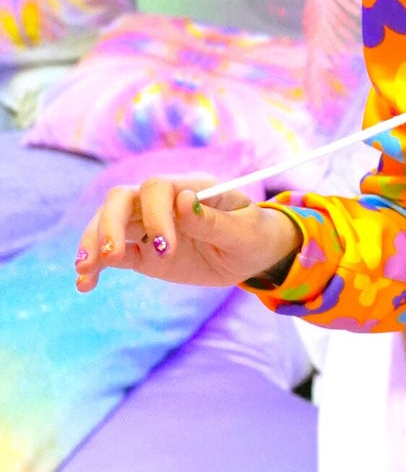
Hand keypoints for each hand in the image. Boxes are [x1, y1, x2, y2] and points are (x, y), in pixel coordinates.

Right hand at [74, 177, 301, 292]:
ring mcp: (149, 226)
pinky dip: (96, 265)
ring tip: (86, 270)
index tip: (166, 248)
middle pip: (122, 199)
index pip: (157, 188)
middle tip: (115, 256)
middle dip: (111, 224)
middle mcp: (164, 203)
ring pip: (109, 223)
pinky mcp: (143, 251)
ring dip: (94, 242)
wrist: (254, 254)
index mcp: (191, 189)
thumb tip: (182, 201)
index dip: (154, 215)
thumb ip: (213, 221)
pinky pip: (113, 253)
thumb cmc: (254, 236)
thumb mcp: (244, 233)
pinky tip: (85, 283)